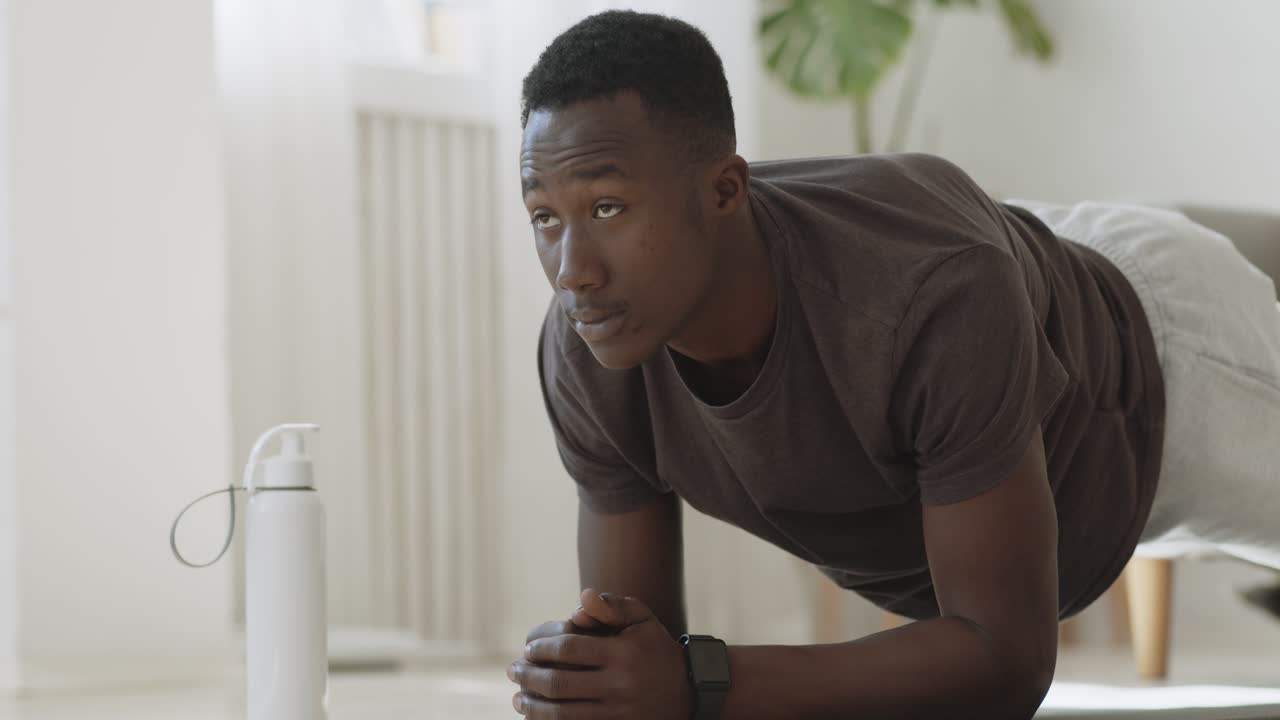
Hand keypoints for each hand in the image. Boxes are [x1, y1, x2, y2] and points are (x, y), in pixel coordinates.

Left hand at [508, 589, 693, 718]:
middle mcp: (620, 684)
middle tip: (512, 671)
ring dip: (533, 706)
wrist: (687, 691)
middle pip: (559, 684)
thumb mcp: (642, 620)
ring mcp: (618, 712)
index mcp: (623, 653)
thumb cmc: (655, 648)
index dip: (542, 649)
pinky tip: (537, 717)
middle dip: (529, 677)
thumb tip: (582, 597)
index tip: (528, 649)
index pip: (569, 649)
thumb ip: (612, 606)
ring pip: (562, 714)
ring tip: (518, 698)